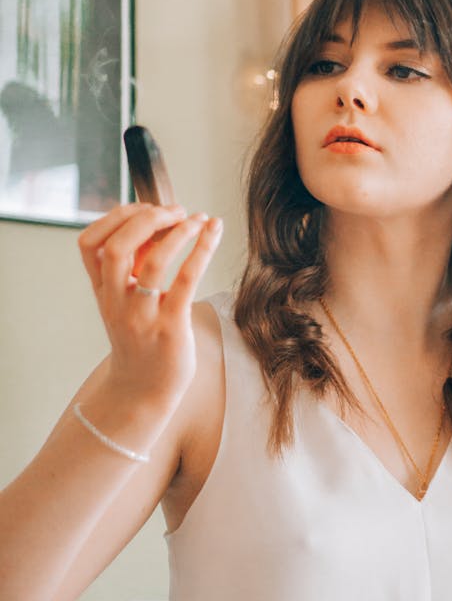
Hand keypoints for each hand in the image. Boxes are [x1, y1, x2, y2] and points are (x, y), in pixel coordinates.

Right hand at [78, 203, 222, 409]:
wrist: (142, 391)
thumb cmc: (142, 340)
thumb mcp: (128, 300)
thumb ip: (137, 265)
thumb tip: (161, 223)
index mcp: (102, 290)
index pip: (88, 243)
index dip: (115, 218)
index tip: (144, 210)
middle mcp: (116, 301)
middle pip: (115, 247)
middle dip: (146, 218)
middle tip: (175, 211)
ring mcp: (142, 315)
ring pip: (154, 262)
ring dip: (179, 232)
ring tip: (199, 219)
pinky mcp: (171, 326)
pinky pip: (185, 281)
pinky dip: (201, 251)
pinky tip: (213, 233)